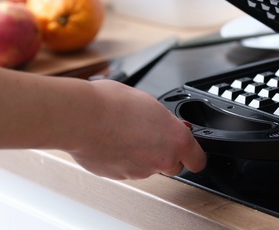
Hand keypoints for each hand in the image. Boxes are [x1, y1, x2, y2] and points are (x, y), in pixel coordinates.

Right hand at [67, 79, 205, 179]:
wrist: (81, 117)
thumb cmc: (110, 104)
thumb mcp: (147, 101)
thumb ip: (161, 119)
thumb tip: (160, 123)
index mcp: (175, 139)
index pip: (197, 159)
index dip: (192, 153)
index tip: (187, 149)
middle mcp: (160, 159)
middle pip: (172, 164)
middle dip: (163, 152)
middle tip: (148, 134)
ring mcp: (139, 171)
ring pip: (146, 166)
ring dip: (139, 153)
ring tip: (122, 131)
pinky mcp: (118, 176)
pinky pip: (125, 168)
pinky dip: (121, 158)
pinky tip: (110, 140)